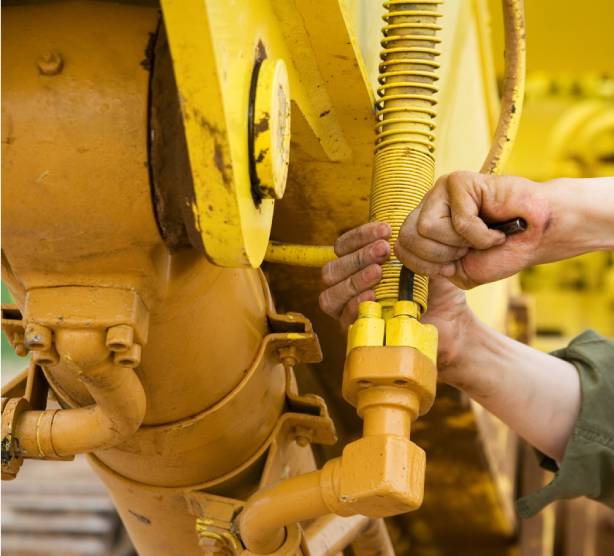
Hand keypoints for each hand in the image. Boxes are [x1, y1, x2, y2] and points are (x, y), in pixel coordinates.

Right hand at [320, 222, 472, 373]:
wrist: (452, 323)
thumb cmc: (437, 289)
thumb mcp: (422, 259)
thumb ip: (403, 243)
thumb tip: (393, 224)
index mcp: (359, 266)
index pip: (343, 247)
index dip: (359, 236)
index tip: (385, 230)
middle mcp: (349, 288)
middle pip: (331, 270)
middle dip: (356, 257)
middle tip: (383, 250)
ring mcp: (350, 312)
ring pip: (330, 293)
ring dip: (353, 279)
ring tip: (378, 271)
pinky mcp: (358, 333)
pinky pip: (342, 318)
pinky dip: (354, 304)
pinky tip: (372, 296)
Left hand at [395, 171, 551, 287]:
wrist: (540, 236)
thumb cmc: (501, 251)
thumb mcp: (459, 270)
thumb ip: (429, 266)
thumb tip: (398, 252)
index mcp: (424, 225)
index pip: (400, 247)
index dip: (424, 265)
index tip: (452, 265)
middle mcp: (429, 204)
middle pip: (407, 237)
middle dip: (439, 255)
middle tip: (467, 250)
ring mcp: (442, 190)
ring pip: (426, 227)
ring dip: (460, 242)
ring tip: (483, 235)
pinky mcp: (460, 181)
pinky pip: (458, 220)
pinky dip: (481, 234)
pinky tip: (496, 227)